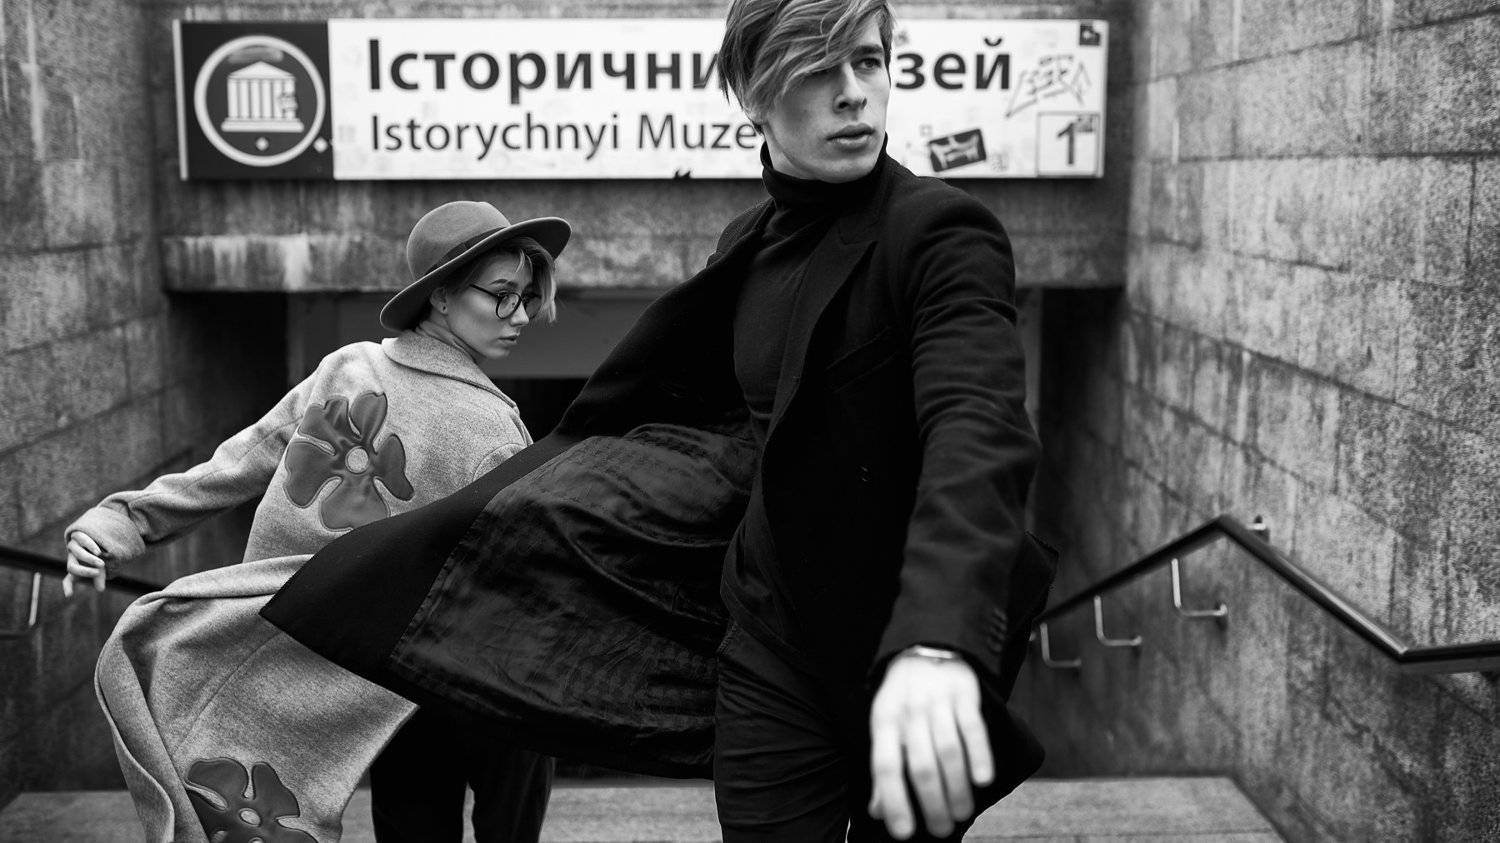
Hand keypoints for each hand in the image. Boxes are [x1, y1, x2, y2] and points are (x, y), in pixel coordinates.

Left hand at [63, 531, 108, 596]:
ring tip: (102, 563)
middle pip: (72, 567)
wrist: (101, 537)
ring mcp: (73, 546)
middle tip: (97, 572)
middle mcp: (72, 557)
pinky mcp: (78, 535)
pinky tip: (98, 552)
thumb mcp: (101, 569)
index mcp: (76, 568)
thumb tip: (100, 590)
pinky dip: (90, 547)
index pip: (68, 579)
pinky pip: (81, 540)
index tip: (69, 595)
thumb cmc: (102, 556)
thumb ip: (99, 578)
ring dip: (90, 559)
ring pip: (78, 553)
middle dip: (84, 571)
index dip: (68, 586)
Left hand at [867, 649, 992, 839]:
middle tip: (941, 829)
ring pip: (947, 751)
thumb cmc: (904, 698)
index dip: (894, 801)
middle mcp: (909, 711)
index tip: (903, 832)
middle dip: (931, 804)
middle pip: (920, 765)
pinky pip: (973, 728)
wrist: (928, 645)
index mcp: (884, 721)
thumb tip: (878, 811)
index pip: (886, 766)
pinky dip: (979, 755)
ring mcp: (938, 701)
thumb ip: (885, 767)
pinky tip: (982, 780)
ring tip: (962, 813)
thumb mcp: (886, 726)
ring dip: (956, 788)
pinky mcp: (965, 692)